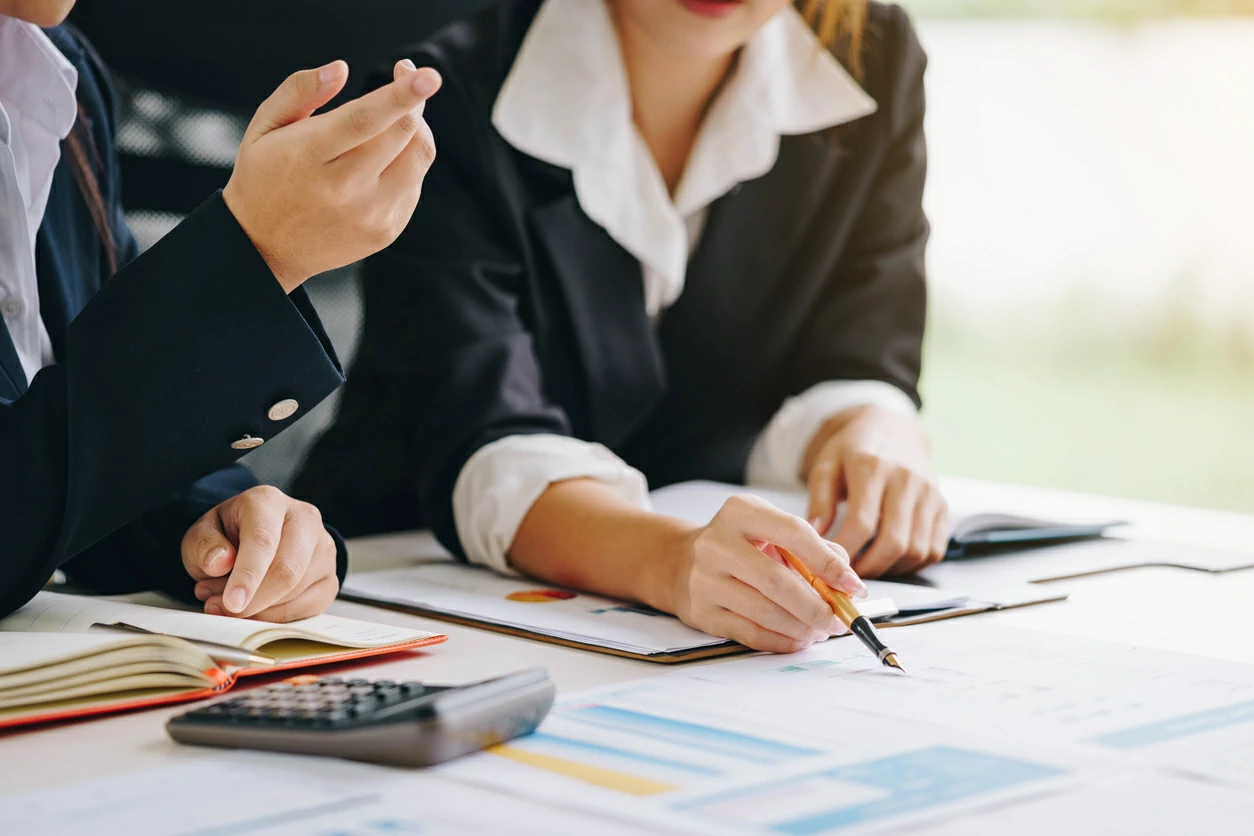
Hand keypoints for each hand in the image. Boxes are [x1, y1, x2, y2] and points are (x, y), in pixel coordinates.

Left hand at [181, 486, 338, 621]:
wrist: (255, 538)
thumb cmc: (229, 536)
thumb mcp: (202, 534)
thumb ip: (204, 546)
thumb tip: (219, 563)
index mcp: (268, 502)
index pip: (263, 540)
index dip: (248, 575)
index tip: (232, 603)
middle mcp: (304, 519)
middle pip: (287, 570)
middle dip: (254, 601)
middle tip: (223, 610)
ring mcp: (323, 549)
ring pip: (297, 592)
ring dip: (260, 609)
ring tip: (232, 601)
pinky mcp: (330, 577)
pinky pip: (309, 609)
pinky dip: (278, 618)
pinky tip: (258, 609)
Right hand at [222, 58, 441, 291]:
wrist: (265, 249)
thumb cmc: (265, 177)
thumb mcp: (264, 127)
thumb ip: (299, 91)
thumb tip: (341, 69)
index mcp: (308, 156)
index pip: (364, 120)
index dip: (400, 96)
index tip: (428, 76)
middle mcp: (343, 189)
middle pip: (400, 135)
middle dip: (414, 98)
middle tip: (408, 75)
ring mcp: (369, 214)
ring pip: (418, 159)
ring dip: (418, 127)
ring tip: (400, 114)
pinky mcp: (387, 231)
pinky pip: (414, 184)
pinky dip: (409, 160)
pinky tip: (385, 156)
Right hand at [668, 494, 867, 653]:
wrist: (682, 562)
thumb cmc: (741, 546)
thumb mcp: (772, 530)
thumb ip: (814, 549)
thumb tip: (847, 584)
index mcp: (740, 512)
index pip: (794, 533)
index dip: (828, 563)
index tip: (853, 586)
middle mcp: (717, 542)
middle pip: (777, 581)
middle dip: (816, 606)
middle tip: (839, 620)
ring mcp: (704, 579)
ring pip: (764, 612)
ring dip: (801, 628)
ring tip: (820, 630)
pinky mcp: (701, 612)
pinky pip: (750, 633)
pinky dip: (782, 641)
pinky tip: (798, 639)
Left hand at [804, 405, 948, 577]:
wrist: (891, 430)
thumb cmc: (852, 451)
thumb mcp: (826, 465)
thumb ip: (819, 501)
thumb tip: (815, 537)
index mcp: (873, 467)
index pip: (862, 522)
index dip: (845, 551)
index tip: (830, 564)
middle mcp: (908, 480)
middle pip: (894, 542)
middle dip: (869, 568)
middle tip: (849, 575)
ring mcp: (930, 494)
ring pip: (916, 550)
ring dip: (890, 569)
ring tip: (867, 568)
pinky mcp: (943, 507)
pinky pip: (933, 550)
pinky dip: (912, 564)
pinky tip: (889, 560)